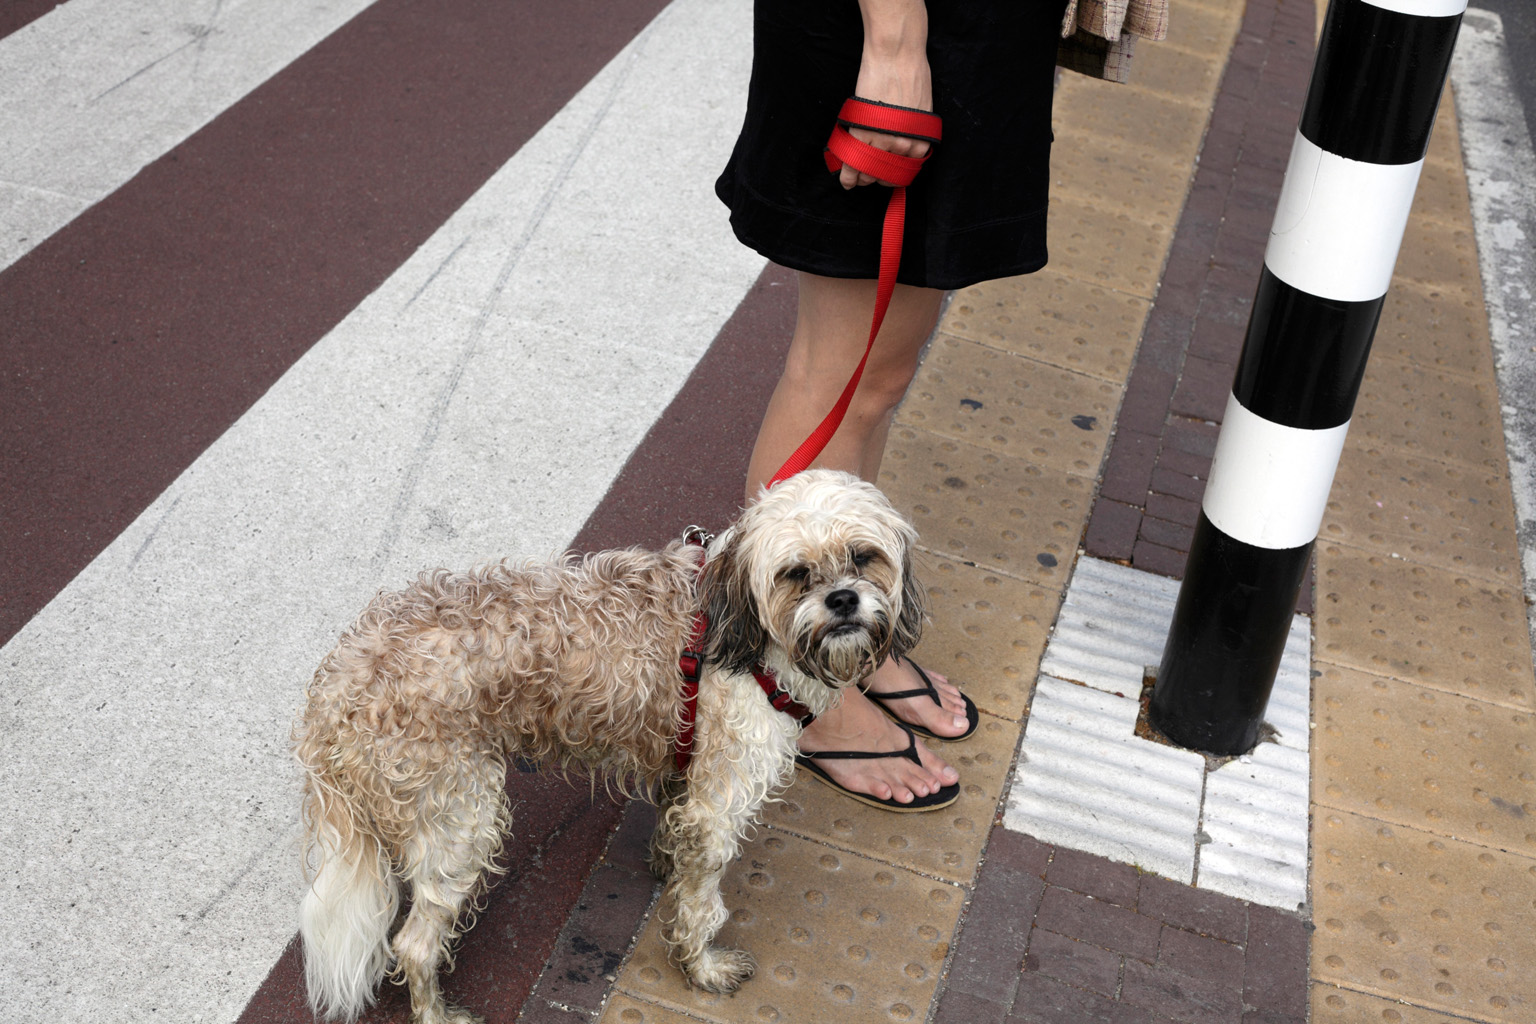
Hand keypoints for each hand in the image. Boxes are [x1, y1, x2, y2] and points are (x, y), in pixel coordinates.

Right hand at [838, 13, 932, 188]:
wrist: (896, 54)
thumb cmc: (911, 71)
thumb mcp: (920, 107)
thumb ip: (912, 128)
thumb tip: (901, 136)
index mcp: (920, 140)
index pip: (905, 170)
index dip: (892, 176)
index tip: (884, 177)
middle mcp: (904, 146)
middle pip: (886, 173)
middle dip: (875, 178)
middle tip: (867, 178)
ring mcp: (883, 141)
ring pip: (869, 170)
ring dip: (860, 177)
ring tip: (855, 178)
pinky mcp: (863, 133)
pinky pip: (854, 161)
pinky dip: (848, 175)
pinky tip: (845, 180)